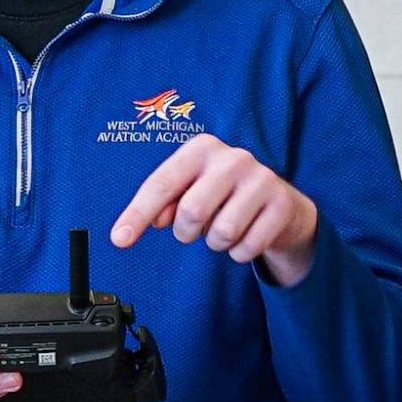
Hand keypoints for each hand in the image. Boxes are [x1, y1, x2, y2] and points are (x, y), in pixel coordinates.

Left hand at [110, 132, 319, 284]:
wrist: (281, 205)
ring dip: (217, 243)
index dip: (137, 215)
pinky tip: (248, 235)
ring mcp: (262, 178)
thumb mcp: (191, 190)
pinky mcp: (282, 204)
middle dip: (187, 232)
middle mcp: (233, 157)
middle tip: (196, 228)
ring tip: (226, 228)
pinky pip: (247, 248)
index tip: (119, 240)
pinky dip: (240, 252)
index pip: (162, 184)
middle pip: (191, 212)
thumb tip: (156, 219)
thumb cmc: (224, 196)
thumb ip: (166, 202)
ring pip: (222, 233)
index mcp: (202, 148)